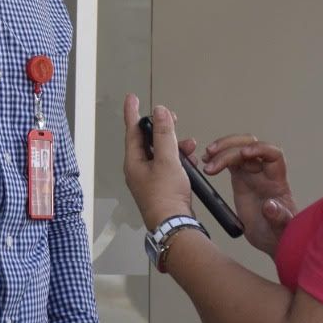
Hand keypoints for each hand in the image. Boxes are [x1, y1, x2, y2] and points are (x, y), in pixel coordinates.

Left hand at [122, 96, 192, 231]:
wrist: (174, 225)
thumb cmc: (166, 197)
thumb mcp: (167, 159)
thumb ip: (164, 134)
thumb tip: (159, 112)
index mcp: (133, 162)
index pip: (131, 130)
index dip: (132, 112)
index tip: (131, 98)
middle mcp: (138, 169)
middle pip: (147, 140)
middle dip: (162, 129)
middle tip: (171, 118)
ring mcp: (149, 179)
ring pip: (161, 153)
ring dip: (175, 145)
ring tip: (189, 144)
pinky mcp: (161, 186)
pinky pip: (168, 165)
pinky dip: (179, 159)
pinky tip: (190, 159)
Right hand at [201, 135, 294, 256]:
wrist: (271, 240)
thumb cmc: (280, 233)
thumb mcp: (281, 229)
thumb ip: (278, 217)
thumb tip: (270, 206)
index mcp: (277, 181)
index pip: (273, 154)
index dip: (259, 149)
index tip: (244, 154)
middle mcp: (264, 173)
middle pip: (251, 145)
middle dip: (232, 145)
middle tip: (214, 155)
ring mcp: (252, 175)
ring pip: (237, 150)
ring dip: (221, 150)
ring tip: (206, 158)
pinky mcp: (240, 180)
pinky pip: (229, 162)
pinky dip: (217, 159)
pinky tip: (207, 162)